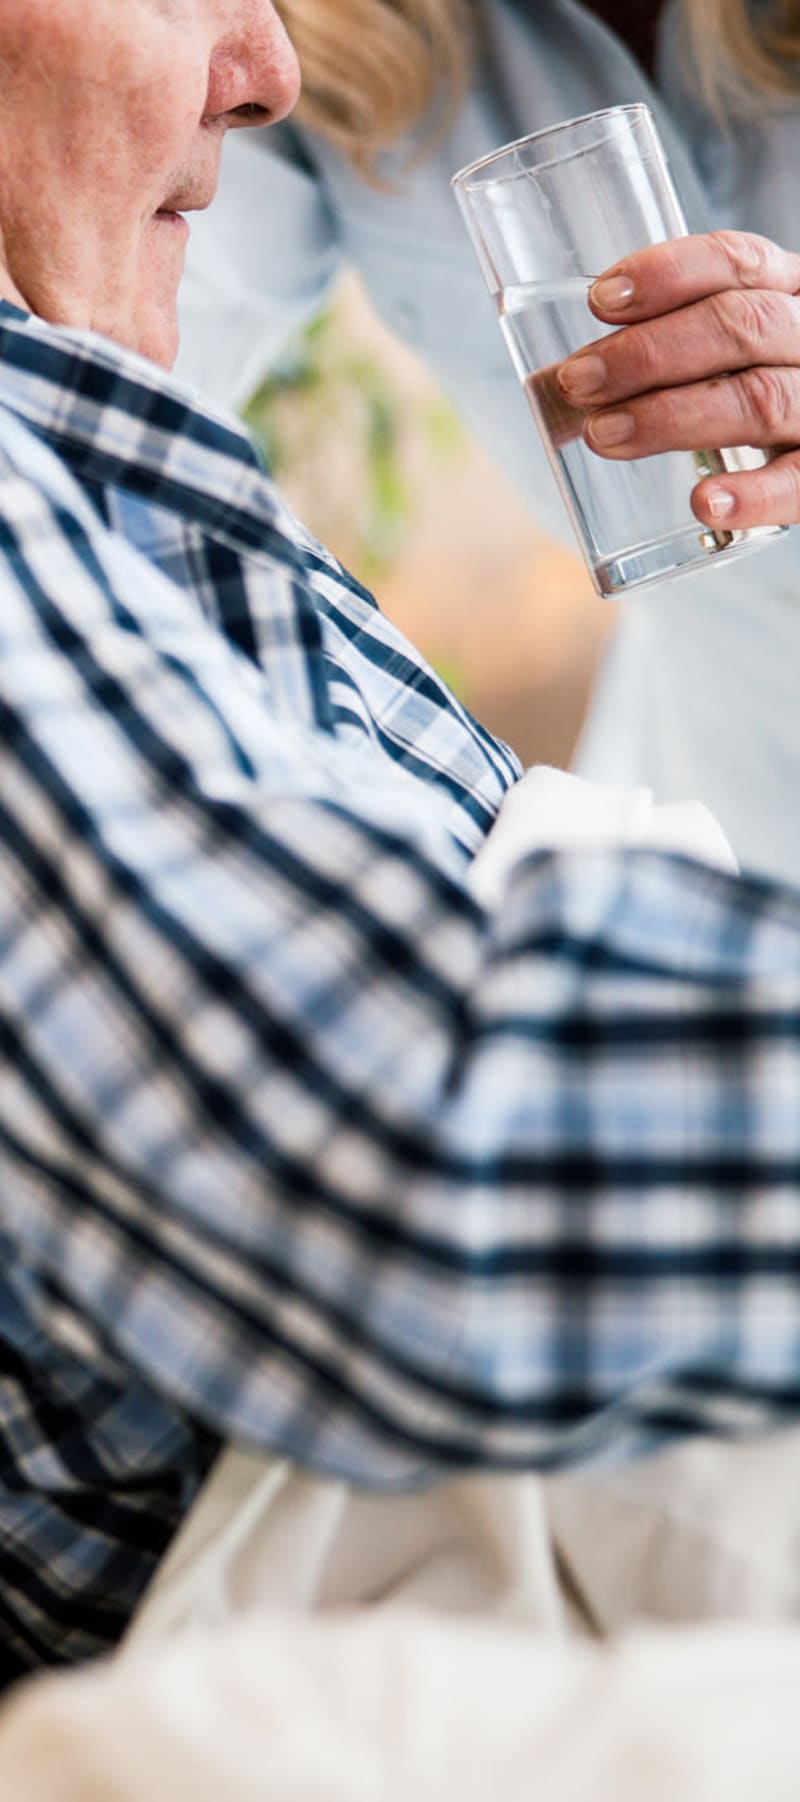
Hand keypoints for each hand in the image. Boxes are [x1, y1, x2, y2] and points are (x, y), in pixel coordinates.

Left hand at [556, 230, 799, 529]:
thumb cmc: (757, 386)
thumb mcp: (717, 356)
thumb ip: (647, 361)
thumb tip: (547, 388)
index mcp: (787, 290)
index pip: (735, 262)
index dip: (669, 274)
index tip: (599, 301)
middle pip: (742, 326)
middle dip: (650, 353)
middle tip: (578, 381)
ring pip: (762, 400)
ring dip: (674, 417)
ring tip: (603, 436)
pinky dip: (752, 495)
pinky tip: (701, 503)